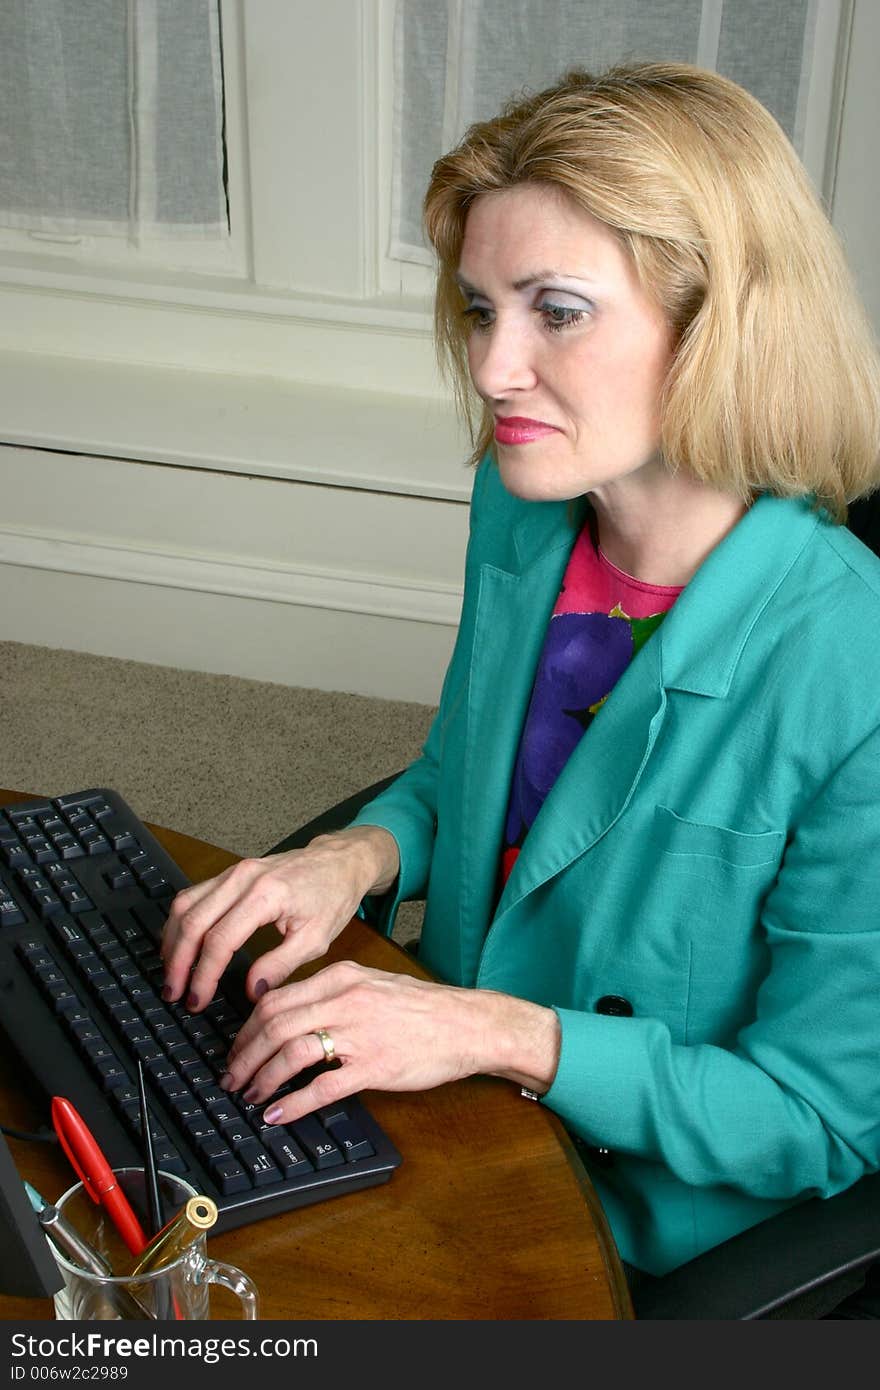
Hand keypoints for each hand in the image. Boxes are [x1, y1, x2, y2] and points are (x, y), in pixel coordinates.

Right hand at [160, 826, 398, 1010]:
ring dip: (173, 942)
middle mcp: (243, 878)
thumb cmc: (332, 897)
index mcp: (266, 894)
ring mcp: (233, 872)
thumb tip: (250, 991)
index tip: (197, 1000)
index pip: (220, 940)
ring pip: (184, 905)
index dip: (204, 975)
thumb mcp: (316, 939)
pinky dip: (180, 922)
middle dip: (179, 963)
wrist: (339, 862)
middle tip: (174, 993)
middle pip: (192, 921)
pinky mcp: (230, 873)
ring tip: (172, 974)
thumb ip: (281, 966)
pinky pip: (193, 895)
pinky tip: (178, 944)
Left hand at [219, 960, 561, 1124]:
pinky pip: (321, 1087)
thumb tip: (292, 1012)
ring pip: (290, 1053)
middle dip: (244, 1054)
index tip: (237, 1046)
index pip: (276, 998)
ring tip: (250, 1095)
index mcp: (341, 976)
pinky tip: (278, 1113)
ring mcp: (359, 1034)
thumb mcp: (373, 983)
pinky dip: (292, 1103)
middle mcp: (345, 1000)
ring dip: (262, 1077)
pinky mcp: (374, 1067)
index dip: (247, 1027)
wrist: (469, 1024)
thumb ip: (333, 993)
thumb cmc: (423, 1008)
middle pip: (274, 1025)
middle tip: (232, 1076)